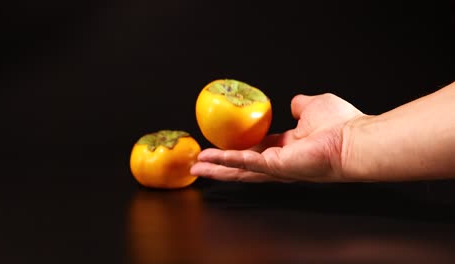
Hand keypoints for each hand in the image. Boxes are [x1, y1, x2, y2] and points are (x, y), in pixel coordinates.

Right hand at [190, 93, 364, 182]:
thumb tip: (294, 102)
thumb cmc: (342, 125)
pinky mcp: (276, 167)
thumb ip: (300, 105)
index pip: (256, 150)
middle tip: (200, 165)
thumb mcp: (313, 106)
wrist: (355, 139)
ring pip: (240, 169)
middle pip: (243, 165)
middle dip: (220, 166)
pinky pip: (246, 163)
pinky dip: (227, 161)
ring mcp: (277, 166)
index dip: (238, 149)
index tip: (222, 147)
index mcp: (287, 147)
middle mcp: (280, 160)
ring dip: (217, 169)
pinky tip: (210, 161)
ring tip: (196, 168)